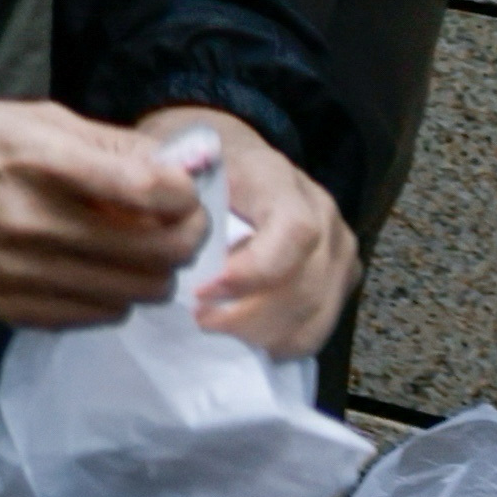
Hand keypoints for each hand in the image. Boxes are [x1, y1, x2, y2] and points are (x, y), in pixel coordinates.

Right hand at [0, 95, 215, 328]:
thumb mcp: (36, 117)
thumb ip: (112, 145)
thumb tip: (179, 170)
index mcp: (40, 161)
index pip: (151, 193)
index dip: (185, 194)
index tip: (179, 190)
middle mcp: (34, 224)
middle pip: (158, 254)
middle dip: (184, 237)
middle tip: (174, 224)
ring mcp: (21, 274)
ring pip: (137, 293)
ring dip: (150, 271)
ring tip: (132, 248)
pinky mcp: (10, 307)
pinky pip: (98, 316)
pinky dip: (112, 295)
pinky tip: (94, 270)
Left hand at [151, 106, 358, 357]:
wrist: (233, 154)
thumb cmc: (197, 162)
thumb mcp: (176, 161)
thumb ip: (171, 192)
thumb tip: (156, 228)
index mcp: (281, 179)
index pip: (295, 232)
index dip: (254, 272)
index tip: (202, 291)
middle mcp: (323, 214)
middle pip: (307, 285)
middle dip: (250, 316)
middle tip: (200, 320)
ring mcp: (338, 248)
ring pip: (316, 314)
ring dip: (263, 335)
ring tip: (217, 329)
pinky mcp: (340, 278)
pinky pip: (318, 327)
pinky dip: (280, 341)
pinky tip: (242, 337)